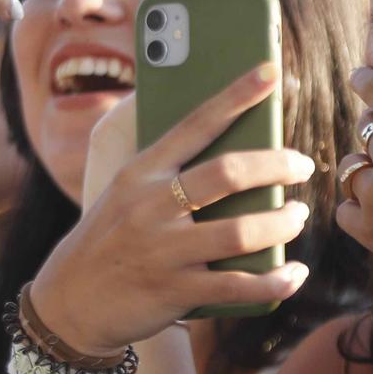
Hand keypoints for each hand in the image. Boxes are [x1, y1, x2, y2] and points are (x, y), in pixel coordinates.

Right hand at [30, 64, 317, 354]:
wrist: (69, 301)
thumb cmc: (110, 236)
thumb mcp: (122, 187)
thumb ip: (163, 158)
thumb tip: (212, 117)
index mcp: (141, 172)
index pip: (195, 123)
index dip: (235, 95)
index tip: (269, 71)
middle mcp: (151, 206)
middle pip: (228, 174)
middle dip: (278, 165)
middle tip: (303, 166)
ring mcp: (163, 251)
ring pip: (241, 232)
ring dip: (282, 223)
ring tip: (297, 215)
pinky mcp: (174, 292)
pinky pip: (237, 286)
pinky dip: (274, 280)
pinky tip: (294, 273)